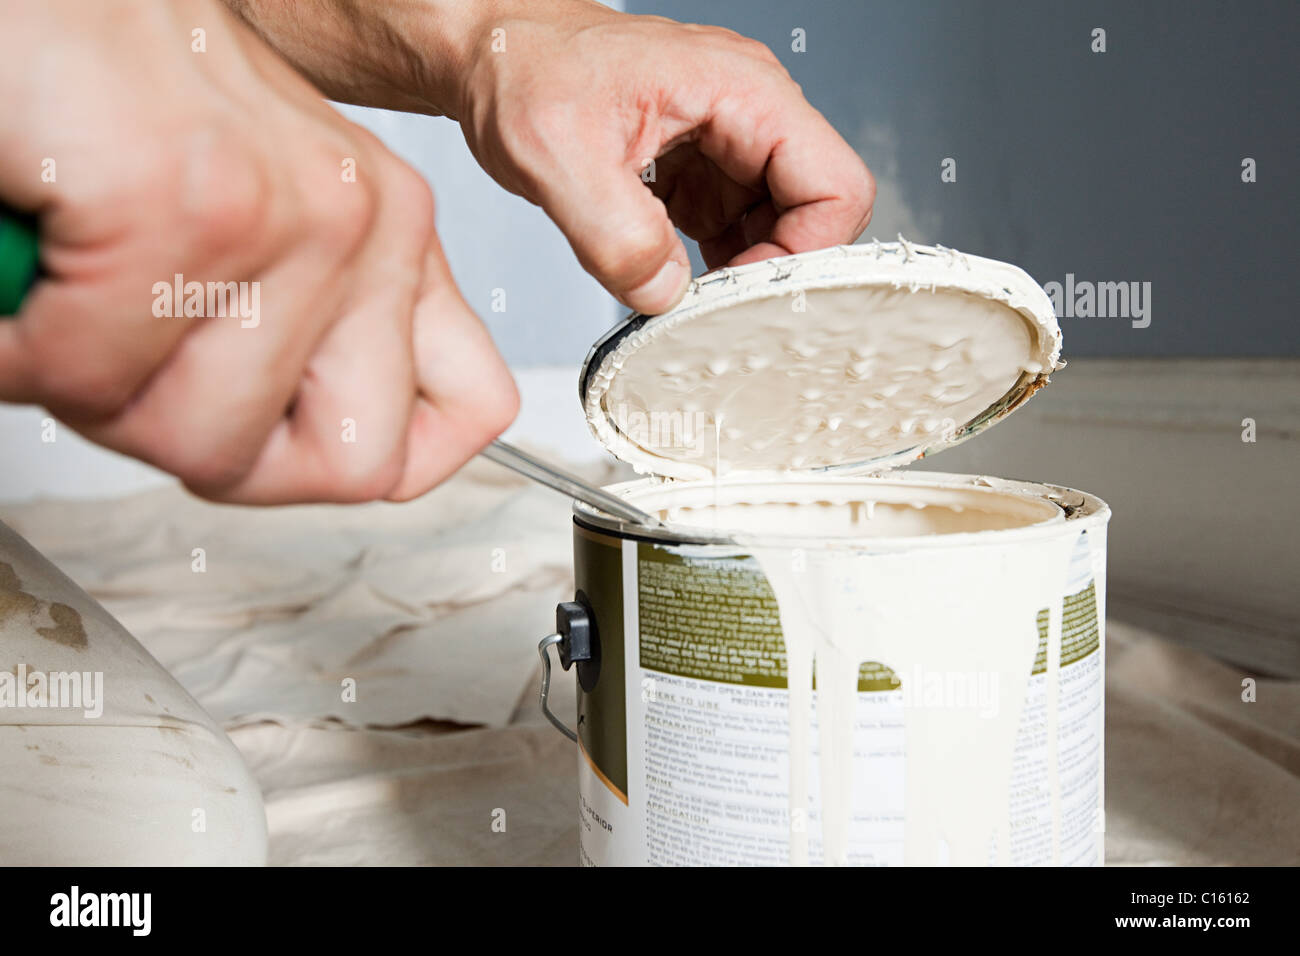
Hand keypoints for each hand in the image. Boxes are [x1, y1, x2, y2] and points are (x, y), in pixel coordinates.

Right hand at [0, 0, 516, 503]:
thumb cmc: (111, 94)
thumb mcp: (254, 219)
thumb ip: (315, 329)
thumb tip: (358, 451)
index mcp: (387, 227)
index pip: (471, 407)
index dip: (386, 458)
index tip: (300, 442)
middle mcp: (360, 216)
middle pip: (347, 466)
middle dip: (215, 446)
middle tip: (145, 365)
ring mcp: (282, 211)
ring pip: (210, 443)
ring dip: (106, 397)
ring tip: (74, 302)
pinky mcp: (181, 203)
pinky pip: (95, 377)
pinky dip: (24, 350)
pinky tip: (28, 273)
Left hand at [456, 4, 876, 312]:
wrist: (488, 52)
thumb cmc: (522, 66)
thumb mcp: (555, 155)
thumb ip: (615, 236)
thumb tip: (665, 296)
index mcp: (740, 89)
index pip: (836, 185)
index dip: (807, 253)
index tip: (746, 293)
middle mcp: (746, 112)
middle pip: (815, 214)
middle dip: (773, 270)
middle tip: (715, 309)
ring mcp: (725, 144)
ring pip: (777, 230)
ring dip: (741, 274)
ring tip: (689, 300)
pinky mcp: (697, 172)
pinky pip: (733, 232)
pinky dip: (711, 268)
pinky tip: (672, 283)